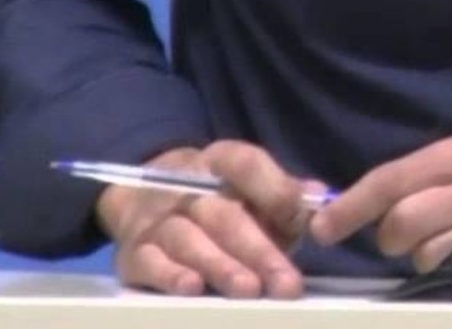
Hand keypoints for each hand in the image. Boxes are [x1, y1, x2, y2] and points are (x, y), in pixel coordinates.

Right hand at [96, 141, 323, 297]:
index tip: (299, 218)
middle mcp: (185, 186)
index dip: (273, 188)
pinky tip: (192, 289)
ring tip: (250, 290)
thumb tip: (319, 200)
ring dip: (221, 267)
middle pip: (223, 215)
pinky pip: (149, 264)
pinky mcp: (132, 253)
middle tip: (285, 283)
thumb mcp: (246, 186)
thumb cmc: (214, 199)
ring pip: (189, 241)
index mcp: (218, 161)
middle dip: (258, 250)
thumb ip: (282, 194)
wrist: (141, 199)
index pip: (246, 164)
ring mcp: (156, 220)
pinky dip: (169, 276)